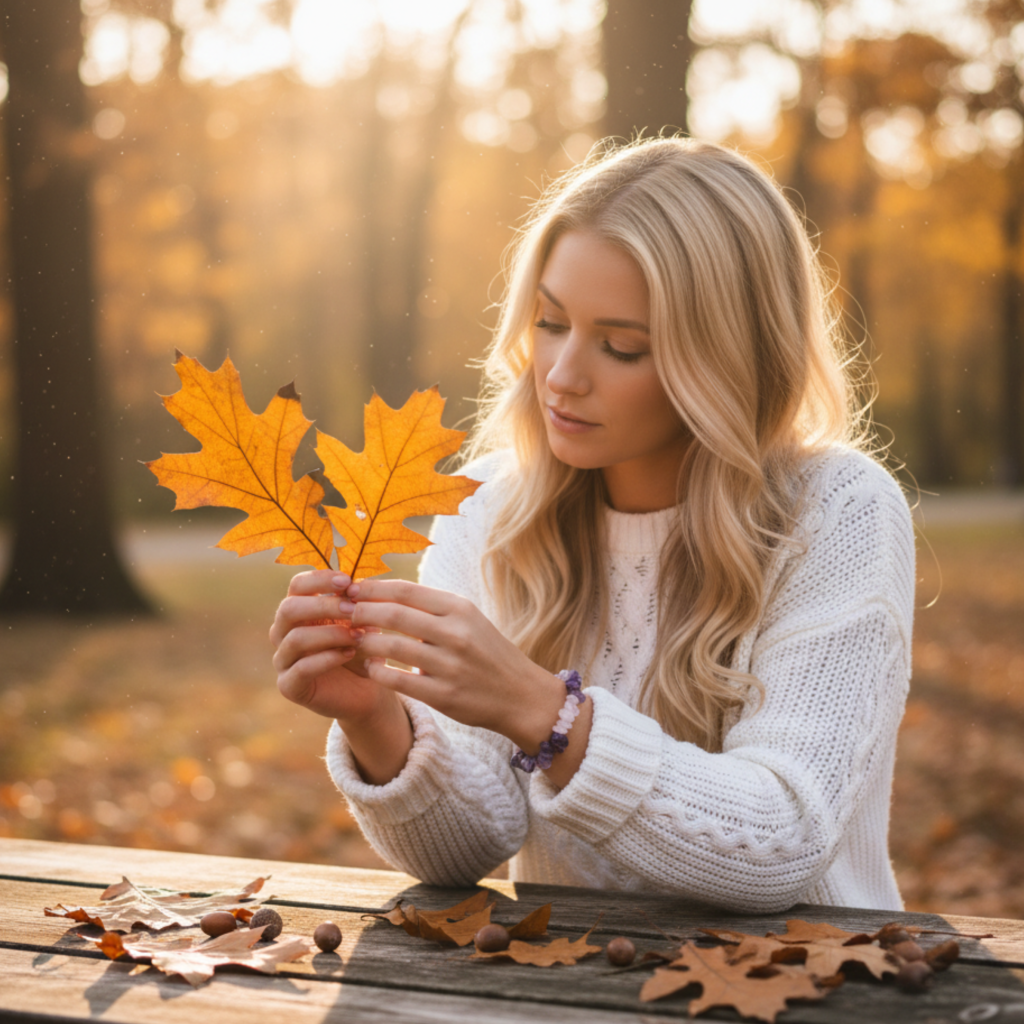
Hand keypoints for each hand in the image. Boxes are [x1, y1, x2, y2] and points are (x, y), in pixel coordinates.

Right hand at [270, 570, 412, 784]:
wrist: (370, 690)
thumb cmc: (364, 648)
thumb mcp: (363, 620)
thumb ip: (356, 601)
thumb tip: (356, 581)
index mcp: (299, 610)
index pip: (297, 585)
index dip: (319, 579)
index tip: (348, 581)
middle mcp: (283, 632)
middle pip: (289, 609)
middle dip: (323, 606)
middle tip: (353, 609)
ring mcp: (283, 660)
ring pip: (294, 638)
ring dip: (330, 633)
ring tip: (358, 635)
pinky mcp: (289, 686)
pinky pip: (300, 669)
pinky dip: (327, 659)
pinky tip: (349, 654)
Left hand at [346, 578, 567, 751]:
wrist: (521, 695)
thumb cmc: (487, 653)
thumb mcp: (468, 620)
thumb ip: (432, 608)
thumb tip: (385, 592)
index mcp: (460, 609)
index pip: (406, 591)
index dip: (373, 588)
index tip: (352, 589)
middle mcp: (455, 633)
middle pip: (394, 615)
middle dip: (362, 612)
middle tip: (342, 613)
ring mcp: (450, 665)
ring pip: (392, 647)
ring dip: (365, 642)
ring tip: (353, 640)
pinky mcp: (444, 695)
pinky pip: (399, 680)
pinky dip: (378, 672)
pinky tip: (370, 667)